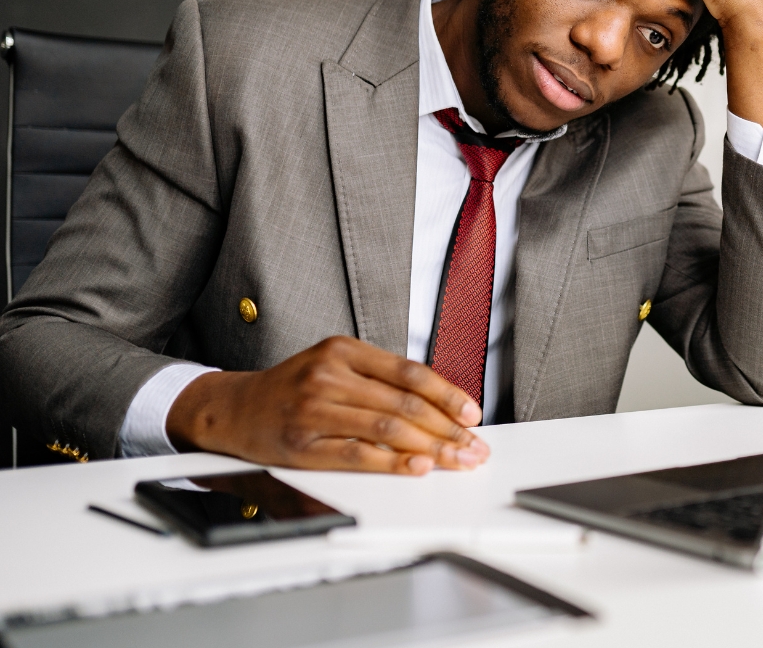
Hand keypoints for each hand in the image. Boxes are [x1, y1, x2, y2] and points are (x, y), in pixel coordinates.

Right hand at [166, 336, 488, 474]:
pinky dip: (394, 462)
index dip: (448, 394)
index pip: (410, 372)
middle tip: (474, 445)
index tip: (473, 414)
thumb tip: (440, 404)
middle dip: (448, 427)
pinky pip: (358, 454)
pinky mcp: (304, 444)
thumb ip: (380, 378)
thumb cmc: (293, 389)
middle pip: (405, 402)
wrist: (234, 408)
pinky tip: (418, 467)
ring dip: (432, 447)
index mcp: (343, 350)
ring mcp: (315, 409)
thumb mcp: (334, 365)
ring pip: (388, 427)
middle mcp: (329, 375)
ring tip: (457, 459)